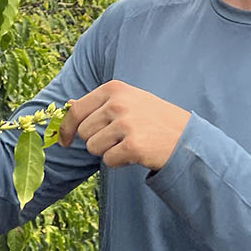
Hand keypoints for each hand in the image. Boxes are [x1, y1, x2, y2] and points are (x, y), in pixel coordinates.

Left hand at [60, 80, 191, 170]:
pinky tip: (135, 153)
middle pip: (84, 132)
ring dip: (108, 151)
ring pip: (94, 148)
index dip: (66, 129)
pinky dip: (119, 161)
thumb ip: (98, 103)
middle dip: (96, 140)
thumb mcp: (127, 100)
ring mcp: (125, 124)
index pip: (76, 111)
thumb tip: (67, 105)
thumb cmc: (153, 118)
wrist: (186, 137)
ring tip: (129, 143)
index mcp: (113, 88)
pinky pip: (108, 160)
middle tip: (119, 138)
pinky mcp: (133, 146)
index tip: (65, 141)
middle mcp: (118, 103)